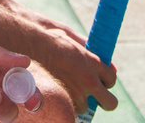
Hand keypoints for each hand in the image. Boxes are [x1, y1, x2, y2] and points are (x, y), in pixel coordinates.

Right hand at [0, 0, 116, 113]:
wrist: (32, 45)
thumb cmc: (50, 37)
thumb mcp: (72, 36)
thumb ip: (89, 49)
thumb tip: (103, 61)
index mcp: (93, 62)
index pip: (112, 78)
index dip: (106, 80)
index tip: (100, 79)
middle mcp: (89, 80)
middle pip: (110, 102)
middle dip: (104, 100)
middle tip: (94, 94)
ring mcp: (77, 92)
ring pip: (87, 107)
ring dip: (80, 100)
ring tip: (67, 86)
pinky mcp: (65, 99)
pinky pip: (72, 109)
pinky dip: (68, 102)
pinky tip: (60, 90)